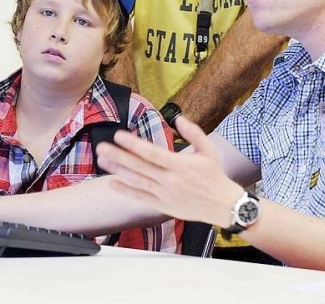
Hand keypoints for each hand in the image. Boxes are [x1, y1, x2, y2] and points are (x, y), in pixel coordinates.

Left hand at [96, 115, 242, 226]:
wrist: (223, 206)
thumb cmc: (215, 176)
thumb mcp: (209, 150)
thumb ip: (193, 132)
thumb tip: (178, 118)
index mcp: (179, 165)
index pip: (151, 153)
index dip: (133, 144)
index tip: (119, 135)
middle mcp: (169, 180)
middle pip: (139, 167)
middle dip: (118, 156)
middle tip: (101, 147)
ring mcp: (164, 194)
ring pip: (136, 182)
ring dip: (118, 171)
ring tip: (102, 161)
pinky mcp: (162, 206)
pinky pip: (140, 197)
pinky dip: (126, 191)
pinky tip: (113, 183)